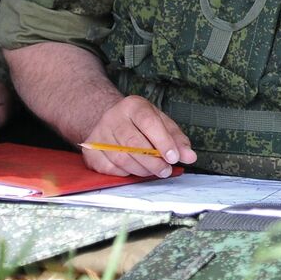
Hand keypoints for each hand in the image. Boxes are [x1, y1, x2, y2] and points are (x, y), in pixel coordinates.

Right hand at [81, 95, 195, 177]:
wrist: (109, 121)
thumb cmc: (141, 123)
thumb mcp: (161, 123)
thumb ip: (177, 139)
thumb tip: (190, 157)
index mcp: (133, 106)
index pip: (149, 123)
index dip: (163, 142)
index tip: (174, 158)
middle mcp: (113, 117)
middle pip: (133, 143)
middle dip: (153, 161)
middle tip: (165, 170)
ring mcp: (98, 134)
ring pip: (121, 158)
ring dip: (141, 169)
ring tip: (154, 171)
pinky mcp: (90, 151)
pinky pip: (109, 168)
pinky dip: (125, 173)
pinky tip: (134, 170)